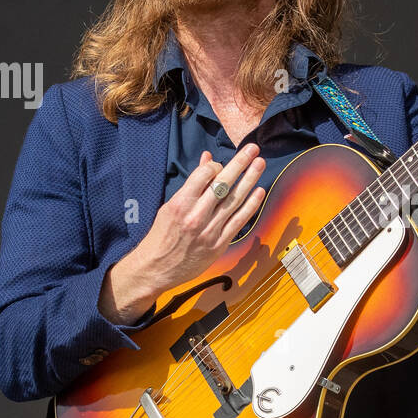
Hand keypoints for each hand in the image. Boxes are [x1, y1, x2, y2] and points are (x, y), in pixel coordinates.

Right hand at [99, 145, 265, 323]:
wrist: (156, 268)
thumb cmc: (161, 236)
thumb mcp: (170, 206)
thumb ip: (192, 184)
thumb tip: (207, 159)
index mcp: (180, 204)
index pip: (204, 176)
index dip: (215, 166)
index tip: (219, 165)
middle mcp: (196, 216)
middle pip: (223, 185)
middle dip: (240, 164)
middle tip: (252, 148)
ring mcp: (210, 231)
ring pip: (235, 200)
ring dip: (250, 180)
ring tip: (260, 163)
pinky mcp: (219, 243)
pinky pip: (239, 221)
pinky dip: (251, 205)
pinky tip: (259, 191)